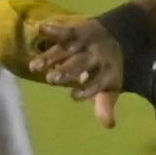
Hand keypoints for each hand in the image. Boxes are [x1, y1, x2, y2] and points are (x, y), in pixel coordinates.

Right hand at [12, 12, 132, 128]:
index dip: (87, 90)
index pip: (97, 83)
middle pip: (81, 64)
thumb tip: (109, 126)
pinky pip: (66, 31)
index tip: (74, 95)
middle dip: (67, 70)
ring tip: (36, 67)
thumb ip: (104, 106)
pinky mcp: (78, 31)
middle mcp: (97, 57)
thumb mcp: (109, 88)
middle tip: (52, 78)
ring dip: (52, 57)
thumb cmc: (107, 69)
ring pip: (68, 50)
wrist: (119, 36)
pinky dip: (54, 30)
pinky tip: (40, 29)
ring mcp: (86, 43)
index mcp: (108, 72)